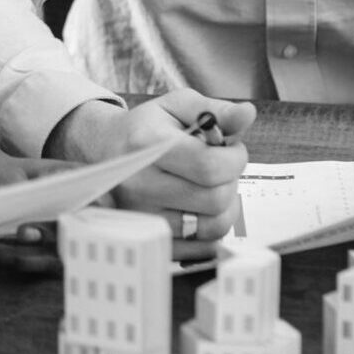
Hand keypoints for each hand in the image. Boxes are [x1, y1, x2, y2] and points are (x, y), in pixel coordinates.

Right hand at [45, 91, 252, 240]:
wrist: (107, 150)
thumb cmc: (149, 127)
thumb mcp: (179, 106)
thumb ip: (216, 111)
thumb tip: (247, 113)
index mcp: (147, 145)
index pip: (209, 166)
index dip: (235, 159)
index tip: (231, 150)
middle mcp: (140, 184)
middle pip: (215, 199)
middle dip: (230, 181)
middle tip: (219, 167)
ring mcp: (143, 216)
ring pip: (213, 227)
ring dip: (225, 207)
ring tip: (211, 187)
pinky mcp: (150, 237)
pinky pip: (202, 248)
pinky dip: (212, 229)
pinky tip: (201, 208)